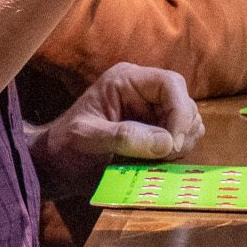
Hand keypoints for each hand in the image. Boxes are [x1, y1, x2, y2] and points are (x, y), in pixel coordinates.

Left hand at [29, 63, 203, 197]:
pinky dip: (177, 154)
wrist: (57, 165)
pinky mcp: (156, 134)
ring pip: (189, 124)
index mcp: (126, 80)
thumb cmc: (65, 145)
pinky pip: (181, 141)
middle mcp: (144, 92)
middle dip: (181, 132)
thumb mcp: (87, 138)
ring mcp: (152, 112)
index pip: (169, 83)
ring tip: (155, 162)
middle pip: (185, 104)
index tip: (174, 143)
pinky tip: (156, 165)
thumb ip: (123, 137)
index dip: (180, 110)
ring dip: (180, 145)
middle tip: (164, 158)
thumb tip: (166, 142)